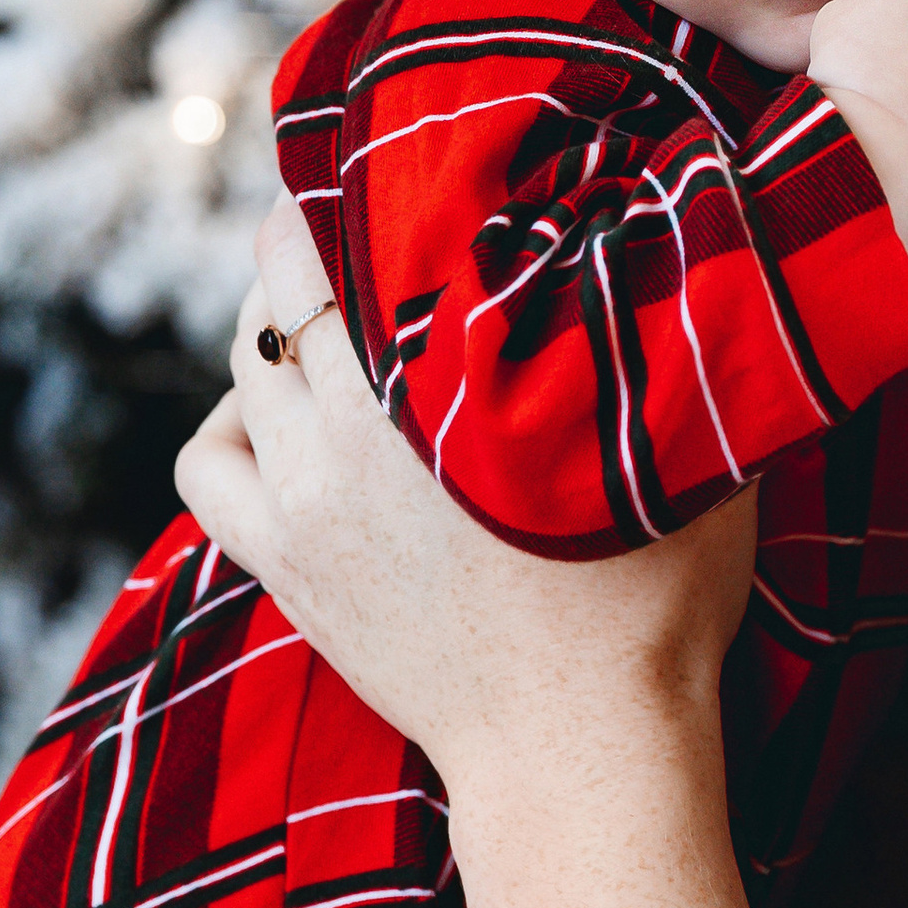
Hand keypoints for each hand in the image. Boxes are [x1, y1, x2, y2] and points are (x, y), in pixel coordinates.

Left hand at [176, 193, 758, 792]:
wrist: (580, 753)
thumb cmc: (654, 607)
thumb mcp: (683, 455)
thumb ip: (671, 347)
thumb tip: (699, 248)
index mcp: (438, 386)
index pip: (349, 236)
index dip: (362, 179)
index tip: (400, 155)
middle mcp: (347, 430)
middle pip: (281, 286)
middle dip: (315, 242)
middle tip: (372, 221)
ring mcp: (302, 502)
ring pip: (244, 366)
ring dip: (277, 327)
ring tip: (336, 316)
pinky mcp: (283, 565)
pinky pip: (208, 463)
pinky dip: (232, 424)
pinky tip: (283, 418)